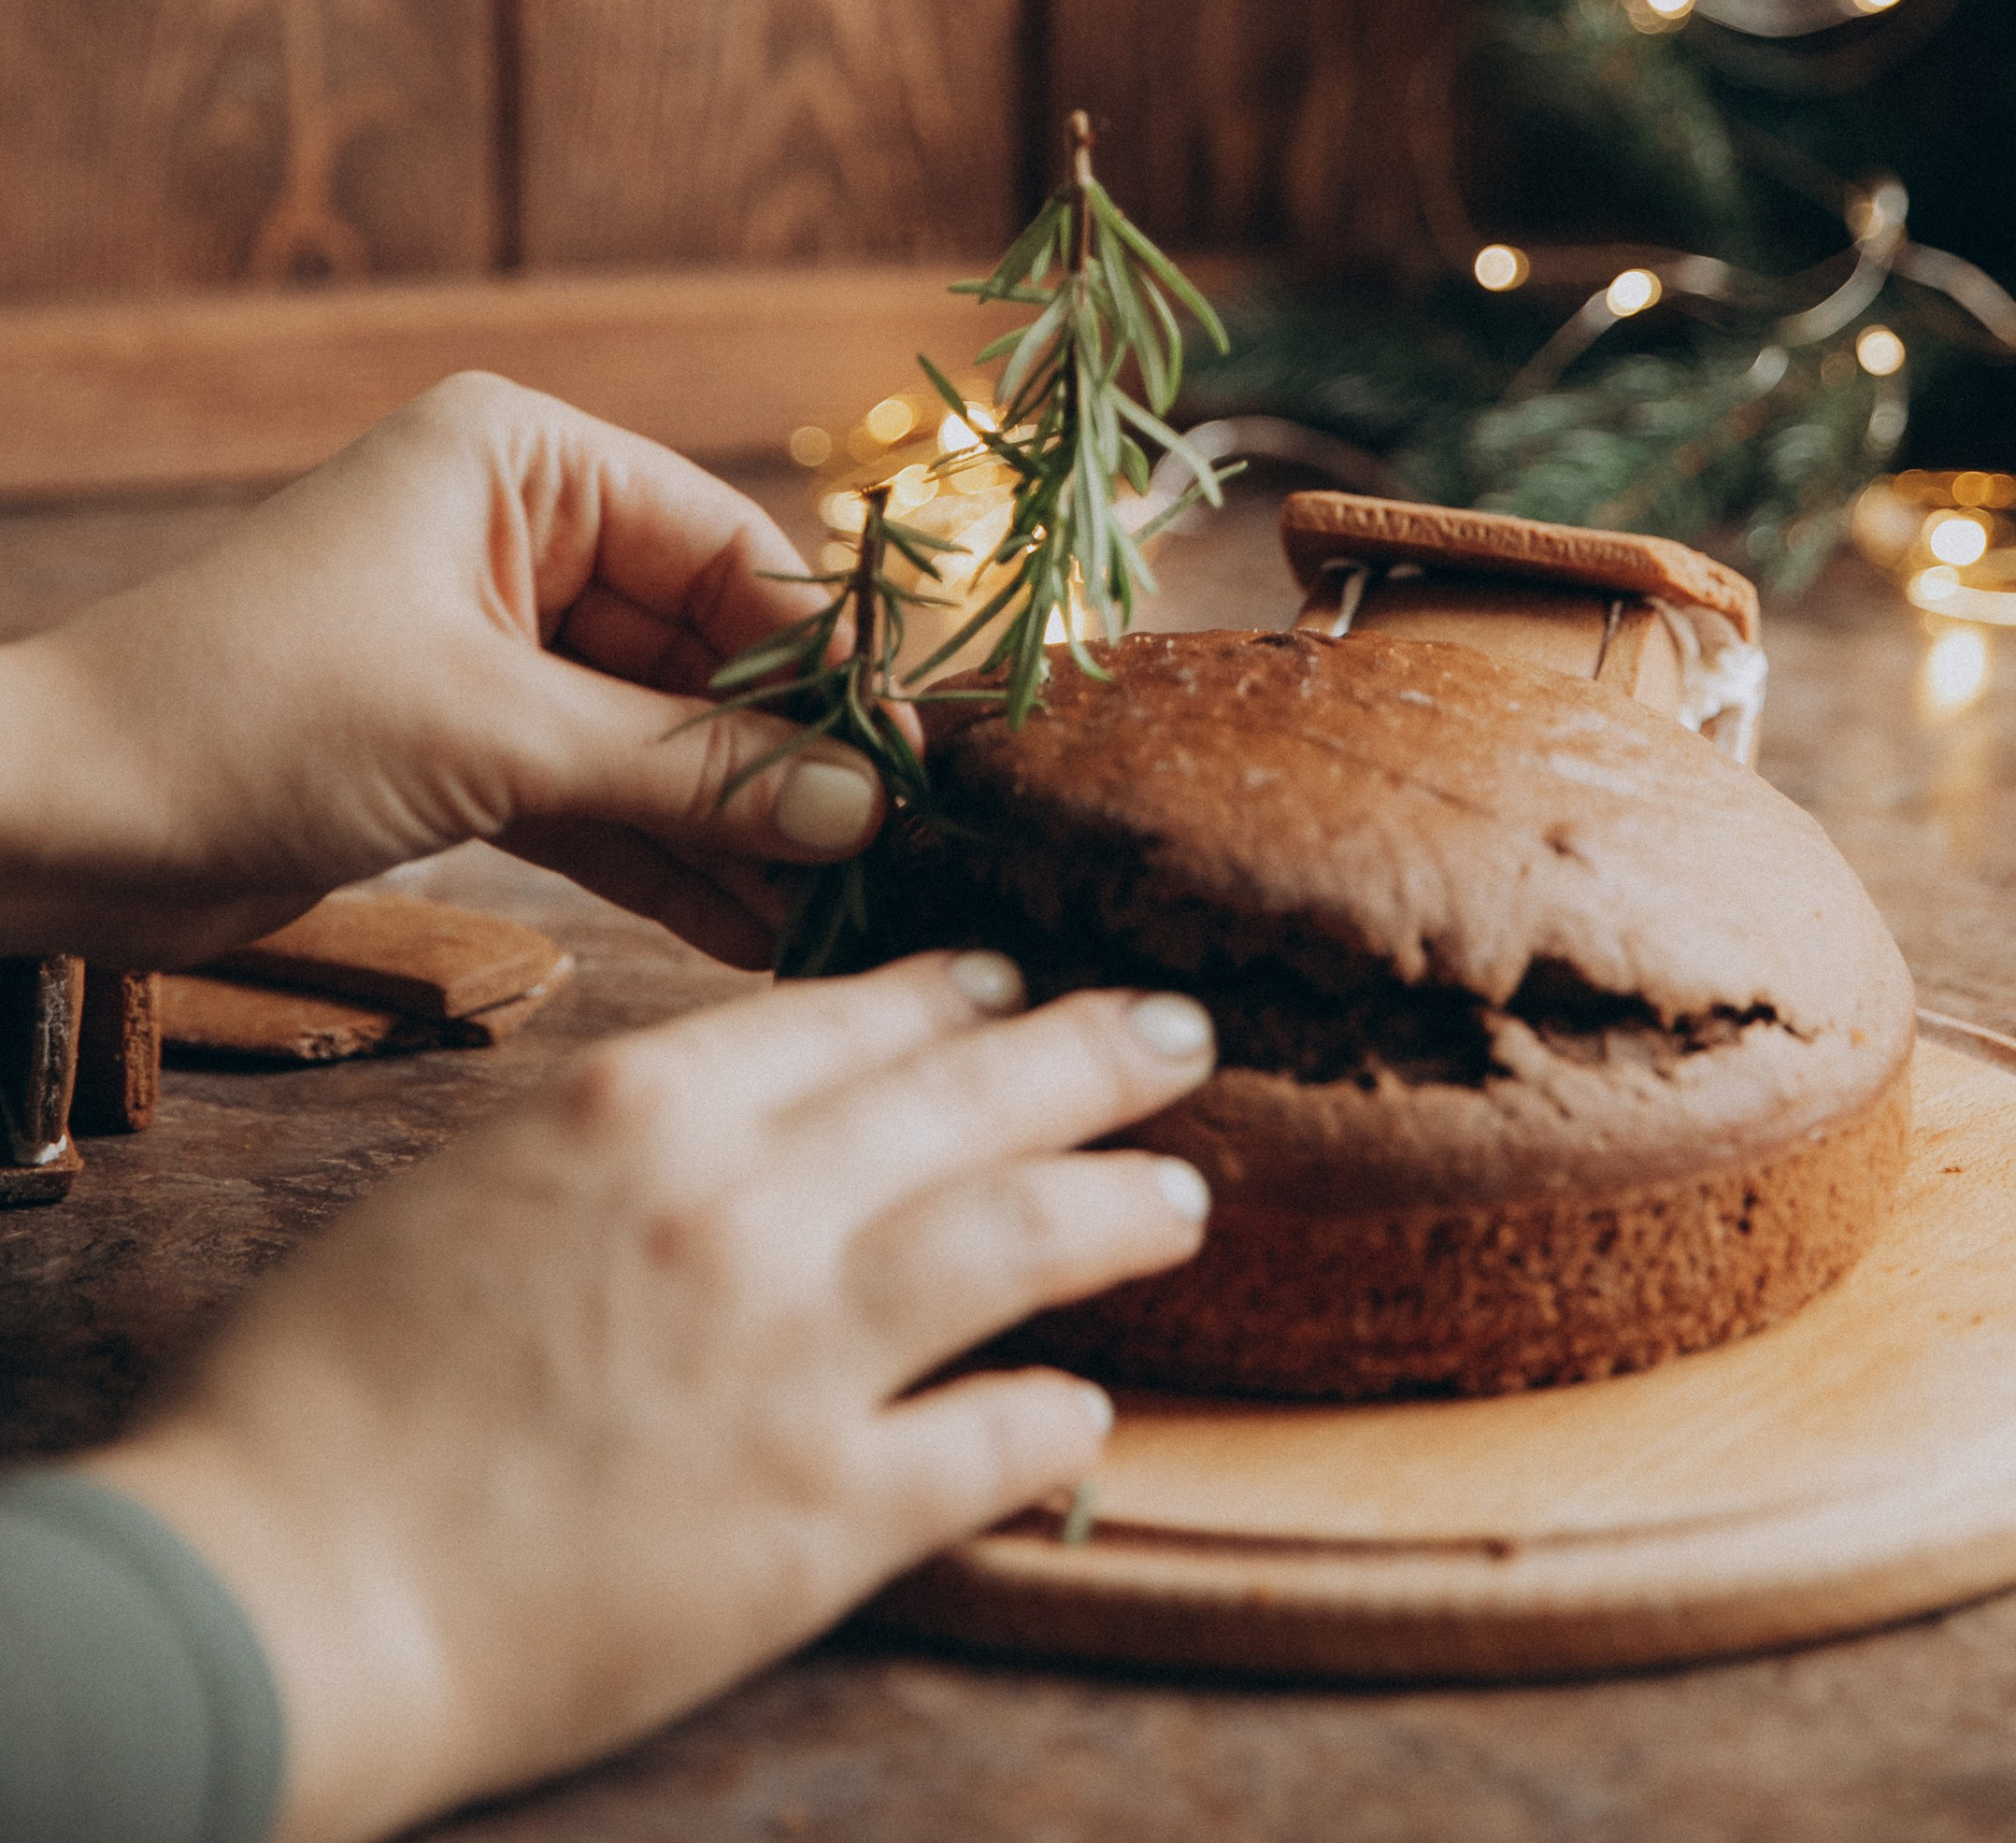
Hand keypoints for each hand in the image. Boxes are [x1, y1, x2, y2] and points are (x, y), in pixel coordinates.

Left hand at [0, 371, 889, 969]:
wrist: (49, 825)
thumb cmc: (245, 720)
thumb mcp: (491, 735)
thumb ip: (687, 769)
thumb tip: (861, 805)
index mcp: (521, 460)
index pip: (727, 548)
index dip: (825, 658)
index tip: (918, 756)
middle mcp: (516, 533)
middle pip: (704, 649)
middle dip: (788, 760)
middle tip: (898, 858)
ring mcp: (490, 644)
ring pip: (657, 737)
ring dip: (739, 827)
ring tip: (846, 917)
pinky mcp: (459, 745)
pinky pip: (598, 796)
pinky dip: (666, 861)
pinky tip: (756, 931)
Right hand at [89, 954, 1217, 1842]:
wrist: (280, 1585)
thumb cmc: (327, 1385)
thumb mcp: (469, 1183)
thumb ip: (613, 1137)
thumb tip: (722, 1113)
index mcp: (642, 1110)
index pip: (848, 1016)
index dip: (951, 995)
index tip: (1011, 980)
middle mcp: (744, 1208)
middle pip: (969, 1097)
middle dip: (1091, 1053)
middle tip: (1178, 1030)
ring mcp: (796, 1360)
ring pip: (1020, 1241)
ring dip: (1119, 1208)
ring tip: (1184, 1194)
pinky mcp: (821, 1521)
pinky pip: (990, 1446)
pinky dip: (1056, 1421)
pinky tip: (1089, 1410)